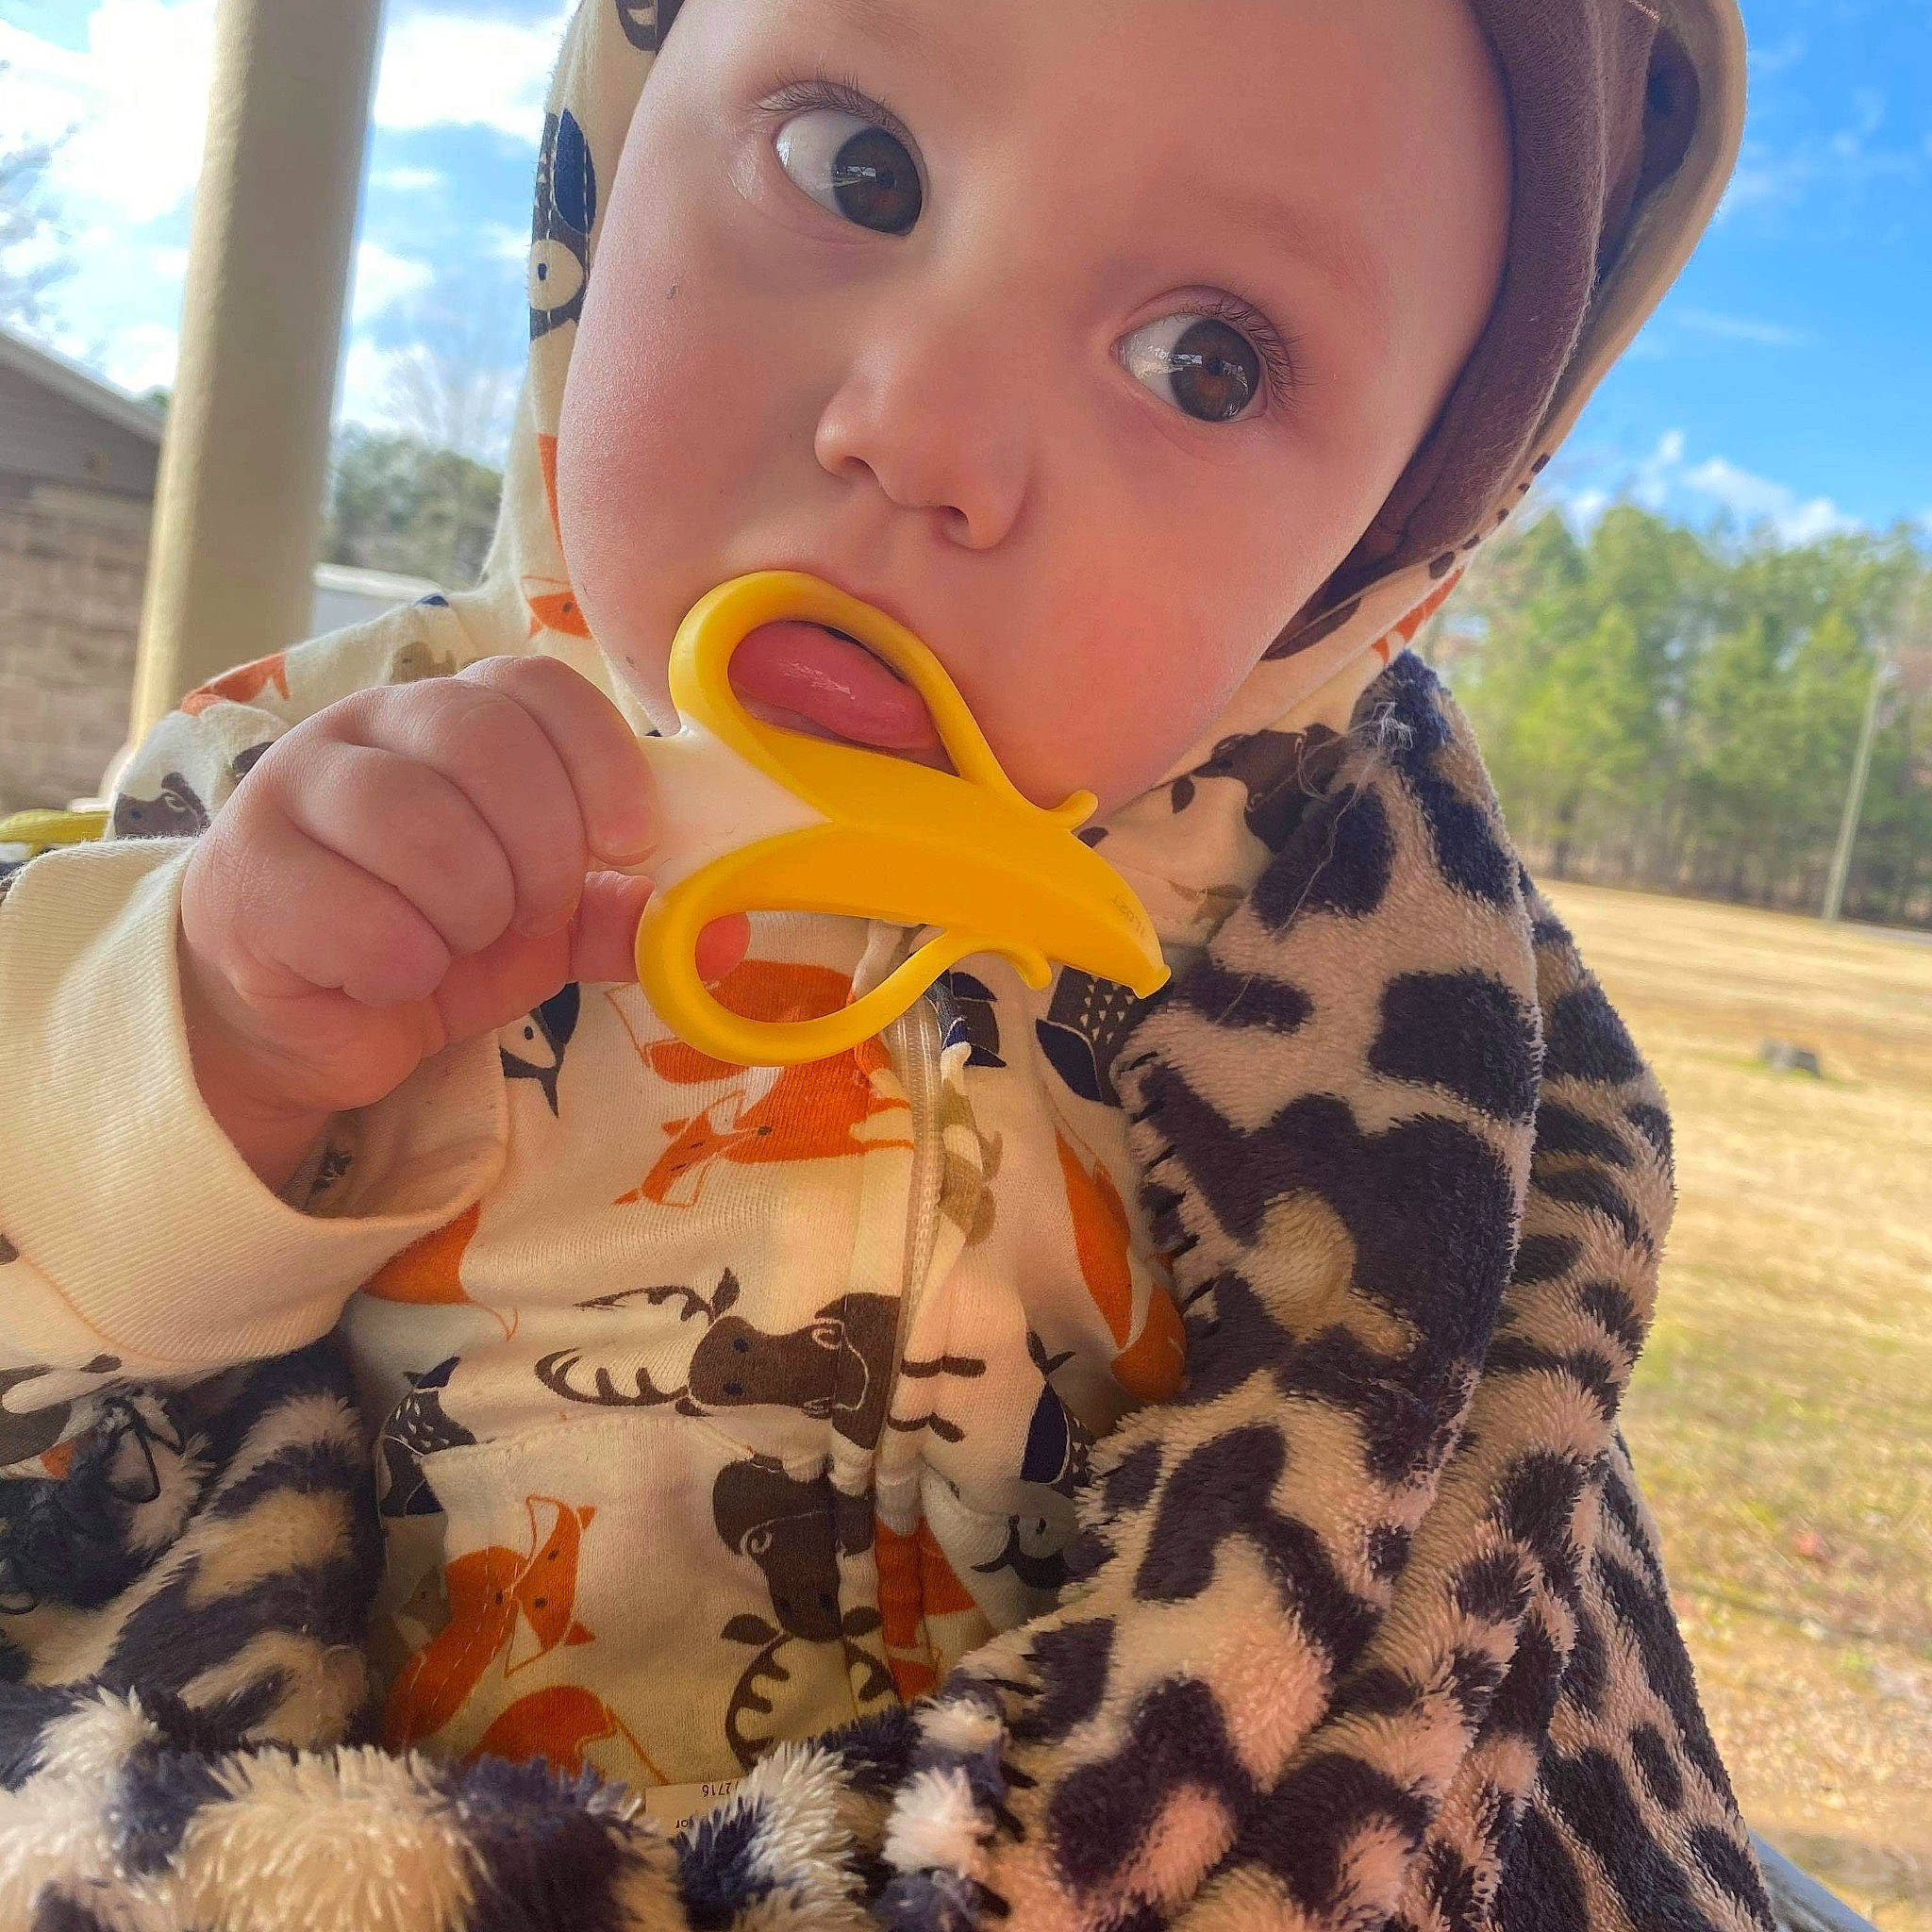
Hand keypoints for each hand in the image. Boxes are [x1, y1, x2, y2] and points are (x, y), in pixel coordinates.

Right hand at [178, 656, 744, 1190]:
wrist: (296, 1017)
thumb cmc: (427, 940)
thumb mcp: (542, 930)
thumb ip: (622, 916)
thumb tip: (725, 930)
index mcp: (449, 720)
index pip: (535, 686)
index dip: (599, 758)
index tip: (629, 840)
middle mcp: (365, 730)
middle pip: (481, 742)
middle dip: (539, 850)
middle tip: (532, 911)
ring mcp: (291, 792)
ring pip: (416, 823)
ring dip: (469, 911)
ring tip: (455, 944)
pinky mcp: (246, 876)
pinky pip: (355, 915)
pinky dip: (400, 966)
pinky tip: (388, 978)